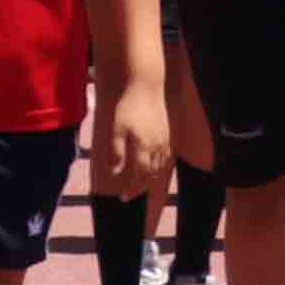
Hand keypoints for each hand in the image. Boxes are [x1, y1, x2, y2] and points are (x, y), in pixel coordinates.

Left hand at [91, 82, 169, 202]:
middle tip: (129, 195)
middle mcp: (158, 147)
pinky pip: (167, 157)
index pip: (140, 176)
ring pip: (162, 168)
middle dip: (141, 188)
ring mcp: (166, 140)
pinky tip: (153, 168)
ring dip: (151, 180)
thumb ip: (116, 152)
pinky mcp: (170, 134)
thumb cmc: (128, 106)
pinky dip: (160, 168)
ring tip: (140, 185)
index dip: (132, 189)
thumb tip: (114, 172)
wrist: (147, 86)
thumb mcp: (116, 129)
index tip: (122, 197)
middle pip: (153, 176)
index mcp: (144, 147)